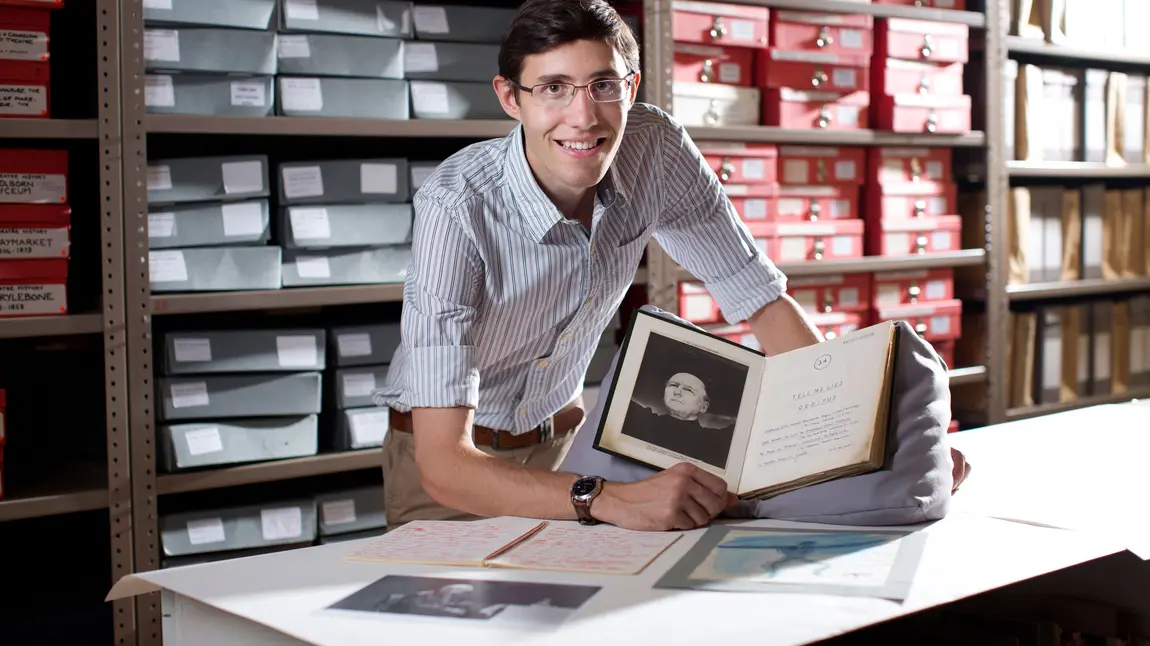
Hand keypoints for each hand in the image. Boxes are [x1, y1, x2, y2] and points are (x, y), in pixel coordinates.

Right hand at [592, 462, 738, 530]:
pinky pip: (690, 526)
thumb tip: (734, 499)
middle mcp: (684, 481)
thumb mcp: (676, 482)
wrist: (621, 501)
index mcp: (687, 470)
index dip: (718, 499)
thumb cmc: (649, 492)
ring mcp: (677, 498)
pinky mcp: (671, 515)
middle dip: (708, 513)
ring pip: (704, 518)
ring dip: (693, 521)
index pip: (720, 486)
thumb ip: (704, 488)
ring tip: (677, 514)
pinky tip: (670, 520)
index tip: (708, 503)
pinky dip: (682, 526)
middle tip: (691, 512)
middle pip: (715, 504)